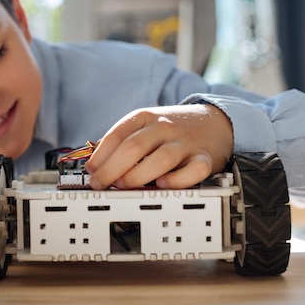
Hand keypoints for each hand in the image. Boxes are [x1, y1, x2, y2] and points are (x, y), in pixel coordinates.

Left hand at [85, 104, 232, 189]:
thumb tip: (93, 161)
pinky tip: (163, 185)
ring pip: (160, 159)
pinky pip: (193, 171)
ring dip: (136, 176)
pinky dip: (177, 180)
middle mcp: (164, 128)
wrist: (214, 122)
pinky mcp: (204, 158)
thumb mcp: (143, 126)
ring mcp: (185, 143)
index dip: (100, 157)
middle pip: (133, 148)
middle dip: (111, 169)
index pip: (116, 135)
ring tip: (123, 186)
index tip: (90, 172)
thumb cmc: (172, 130)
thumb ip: (120, 141)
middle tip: (100, 184)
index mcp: (145, 118)